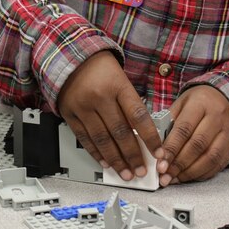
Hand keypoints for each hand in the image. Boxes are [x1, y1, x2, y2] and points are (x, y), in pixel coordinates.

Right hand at [57, 51, 161, 180]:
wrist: (70, 56)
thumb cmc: (101, 68)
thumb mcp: (121, 80)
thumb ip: (131, 104)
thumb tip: (143, 134)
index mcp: (118, 85)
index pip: (139, 116)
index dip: (150, 138)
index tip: (159, 153)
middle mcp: (100, 96)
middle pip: (120, 132)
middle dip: (133, 155)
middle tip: (142, 171)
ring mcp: (83, 106)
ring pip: (102, 139)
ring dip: (116, 160)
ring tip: (126, 173)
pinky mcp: (70, 114)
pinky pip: (84, 139)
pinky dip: (96, 153)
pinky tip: (106, 163)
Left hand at [157, 85, 228, 184]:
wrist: (227, 99)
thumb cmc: (200, 102)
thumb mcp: (182, 103)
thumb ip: (169, 122)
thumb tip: (156, 145)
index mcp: (201, 103)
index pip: (184, 128)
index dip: (171, 148)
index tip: (159, 162)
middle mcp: (217, 117)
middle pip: (197, 145)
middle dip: (178, 163)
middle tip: (164, 174)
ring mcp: (228, 132)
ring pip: (210, 158)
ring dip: (189, 172)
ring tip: (173, 178)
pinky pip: (218, 165)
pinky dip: (201, 174)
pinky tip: (187, 177)